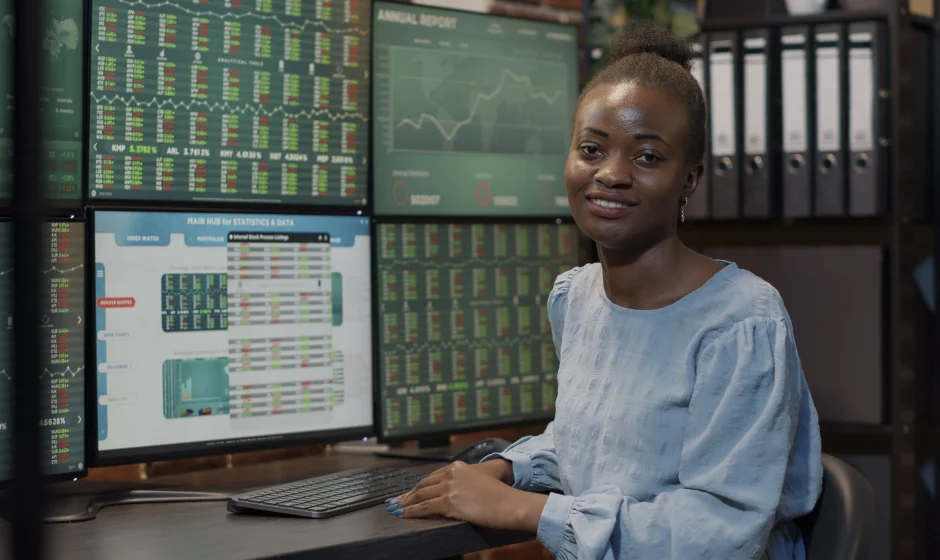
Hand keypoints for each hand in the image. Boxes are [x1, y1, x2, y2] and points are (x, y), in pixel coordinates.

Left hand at [385, 461, 547, 532]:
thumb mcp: (480, 480)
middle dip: (408, 495)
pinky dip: (411, 512)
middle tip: (396, 502)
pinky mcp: (449, 501)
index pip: (431, 477)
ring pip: (420, 496)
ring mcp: (449, 487)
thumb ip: (464, 482)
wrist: (509, 504)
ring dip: (405, 503)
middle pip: (423, 485)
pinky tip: (403, 515)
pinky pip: (424, 508)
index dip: (417, 487)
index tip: (408, 493)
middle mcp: (451, 473)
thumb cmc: (500, 497)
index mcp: (458, 466)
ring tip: (396, 509)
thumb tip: (450, 494)